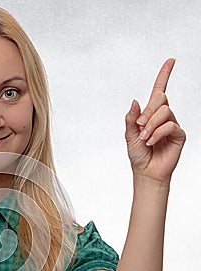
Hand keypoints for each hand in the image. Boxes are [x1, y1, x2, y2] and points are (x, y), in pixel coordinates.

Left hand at [125, 58, 185, 184]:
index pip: (159, 90)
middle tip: (139, 127)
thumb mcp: (129, 136)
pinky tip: (151, 142)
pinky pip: (170, 125)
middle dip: (147, 112)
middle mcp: (164, 117)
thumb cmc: (138, 155)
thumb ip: (131, 119)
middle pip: (160, 99)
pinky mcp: (179, 135)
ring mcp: (172, 125)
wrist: (145, 172)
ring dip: (151, 125)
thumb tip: (135, 101)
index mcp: (151, 114)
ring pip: (165, 111)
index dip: (164, 75)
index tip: (171, 60)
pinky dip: (158, 133)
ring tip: (144, 138)